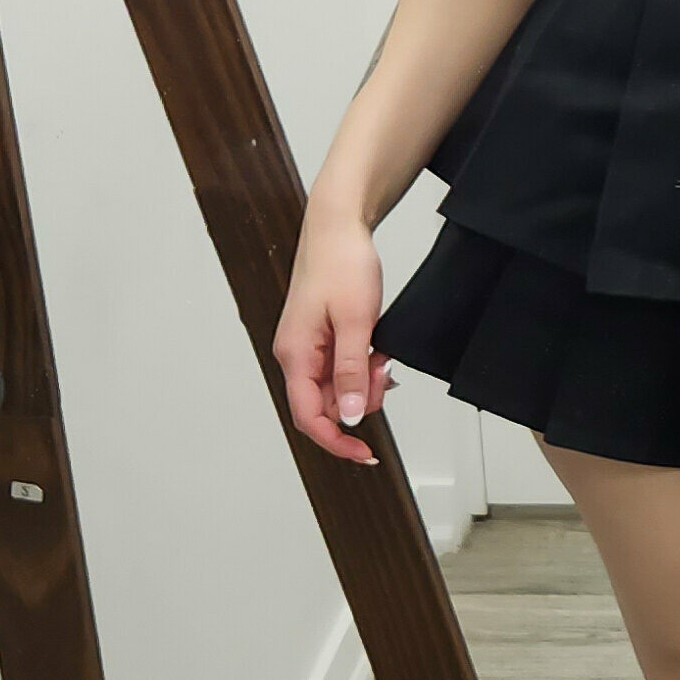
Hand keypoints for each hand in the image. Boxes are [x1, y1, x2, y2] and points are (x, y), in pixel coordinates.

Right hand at [273, 206, 392, 465]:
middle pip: (326, 405)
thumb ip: (351, 372)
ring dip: (364, 382)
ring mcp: (309, 347)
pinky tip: (376, 349)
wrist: (339, 227)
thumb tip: (347, 415)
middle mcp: (296, 355)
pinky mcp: (322, 337)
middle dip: (359, 400)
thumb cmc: (341, 264)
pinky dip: (363, 365)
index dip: (336, 441)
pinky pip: (343, 367)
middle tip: (384, 374)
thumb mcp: (355, 322)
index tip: (363, 453)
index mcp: (295, 354)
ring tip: (381, 356)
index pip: (308, 417)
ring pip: (338, 388)